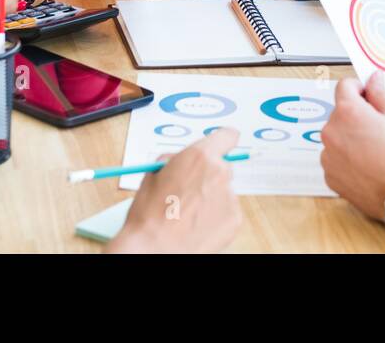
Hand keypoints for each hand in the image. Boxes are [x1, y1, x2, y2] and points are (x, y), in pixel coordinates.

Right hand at [110, 127, 242, 252]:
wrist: (154, 249)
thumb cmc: (149, 214)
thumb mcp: (153, 173)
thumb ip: (175, 159)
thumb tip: (183, 158)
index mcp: (200, 156)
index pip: (228, 136)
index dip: (222, 141)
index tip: (220, 146)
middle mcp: (220, 172)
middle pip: (224, 165)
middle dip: (209, 174)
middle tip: (190, 190)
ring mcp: (230, 196)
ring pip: (224, 190)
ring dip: (211, 197)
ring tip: (188, 213)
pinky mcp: (235, 218)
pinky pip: (227, 210)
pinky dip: (216, 215)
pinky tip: (197, 225)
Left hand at [320, 72, 384, 221]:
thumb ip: (381, 94)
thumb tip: (373, 79)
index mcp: (348, 112)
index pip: (344, 86)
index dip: (359, 88)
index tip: (369, 96)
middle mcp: (332, 132)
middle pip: (340, 113)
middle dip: (357, 115)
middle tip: (380, 128)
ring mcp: (328, 156)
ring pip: (337, 136)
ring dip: (350, 137)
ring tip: (375, 150)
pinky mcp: (330, 176)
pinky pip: (336, 158)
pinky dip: (347, 158)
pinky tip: (368, 165)